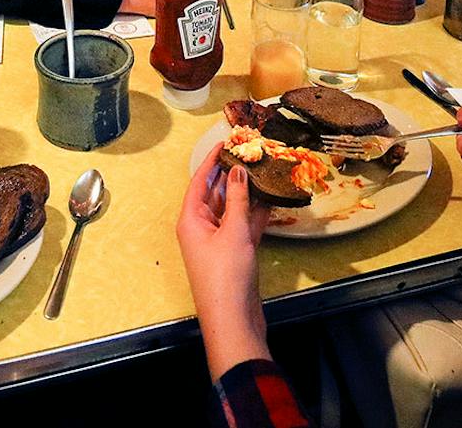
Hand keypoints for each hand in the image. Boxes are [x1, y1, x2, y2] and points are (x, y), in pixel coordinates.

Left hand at [176, 143, 272, 381]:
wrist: (234, 320)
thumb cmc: (226, 275)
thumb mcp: (233, 231)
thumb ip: (237, 199)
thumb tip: (238, 170)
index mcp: (191, 220)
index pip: (200, 181)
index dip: (212, 160)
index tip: (225, 141)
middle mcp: (201, 228)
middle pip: (216, 193)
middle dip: (232, 173)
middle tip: (250, 153)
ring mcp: (218, 241)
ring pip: (232, 209)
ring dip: (246, 192)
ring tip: (263, 170)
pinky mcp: (234, 254)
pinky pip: (243, 226)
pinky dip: (255, 214)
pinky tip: (270, 200)